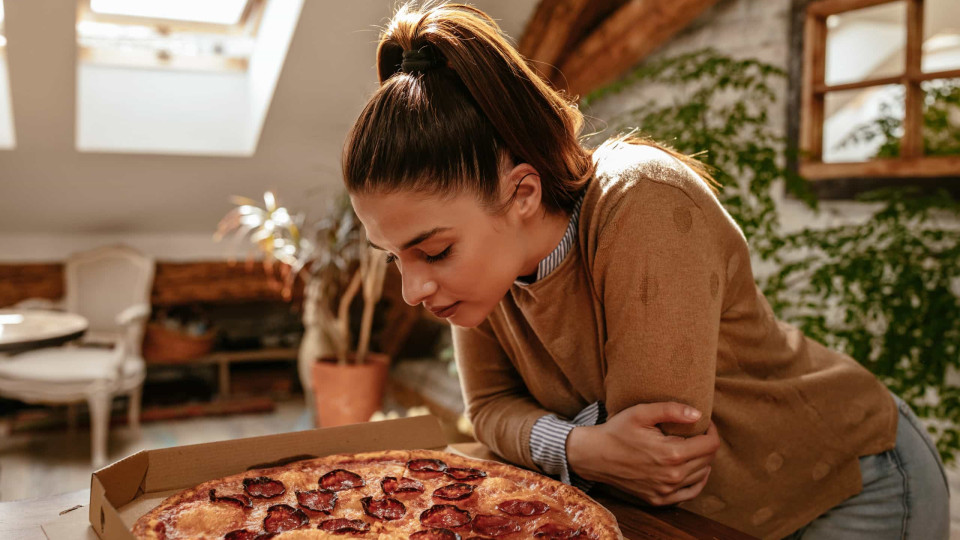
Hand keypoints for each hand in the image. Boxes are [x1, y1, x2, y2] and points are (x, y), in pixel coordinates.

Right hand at [566, 402, 719, 505]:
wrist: (594, 455)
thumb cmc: (617, 431)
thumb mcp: (641, 412)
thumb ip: (671, 410)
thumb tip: (698, 414)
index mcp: (671, 454)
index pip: (710, 445)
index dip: (712, 431)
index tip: (704, 423)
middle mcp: (672, 476)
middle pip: (708, 460)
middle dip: (707, 443)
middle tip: (698, 432)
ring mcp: (666, 491)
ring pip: (702, 475)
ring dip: (703, 460)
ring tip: (693, 446)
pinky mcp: (659, 499)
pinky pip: (690, 493)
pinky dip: (697, 481)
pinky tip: (693, 469)